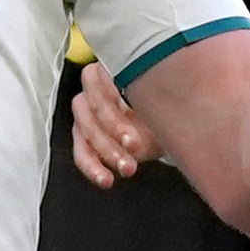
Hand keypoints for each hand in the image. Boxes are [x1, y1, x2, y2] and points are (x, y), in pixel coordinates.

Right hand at [64, 58, 159, 188]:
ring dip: (106, 152)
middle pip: (92, 109)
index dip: (113, 107)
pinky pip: (82, 154)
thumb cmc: (162, 106)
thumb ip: (160, 94)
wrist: (165, 127)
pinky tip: (106, 178)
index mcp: (110, 72)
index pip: (97, 82)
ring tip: (128, 167)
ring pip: (85, 132)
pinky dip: (93, 168)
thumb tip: (167, 94)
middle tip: (134, 145)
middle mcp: (93, 92)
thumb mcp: (165, 98)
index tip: (131, 126)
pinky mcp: (85, 139)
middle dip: (113, 130)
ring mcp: (86, 116)